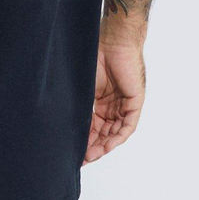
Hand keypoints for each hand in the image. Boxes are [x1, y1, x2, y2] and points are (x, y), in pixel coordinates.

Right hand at [84, 38, 145, 163]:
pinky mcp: (135, 101)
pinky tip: (107, 145)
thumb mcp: (84, 86)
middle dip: (93, 147)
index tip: (74, 151)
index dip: (85, 139)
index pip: (94, 125)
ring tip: (91, 155)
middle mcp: (113, 104)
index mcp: (101, 99)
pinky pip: (128, 125)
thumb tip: (63, 121)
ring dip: (104, 145)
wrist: (113, 41)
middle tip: (82, 158)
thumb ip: (79, 104)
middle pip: (104, 132)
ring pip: (115, 131)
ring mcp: (124, 103)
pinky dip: (118, 136)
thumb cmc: (96, 56)